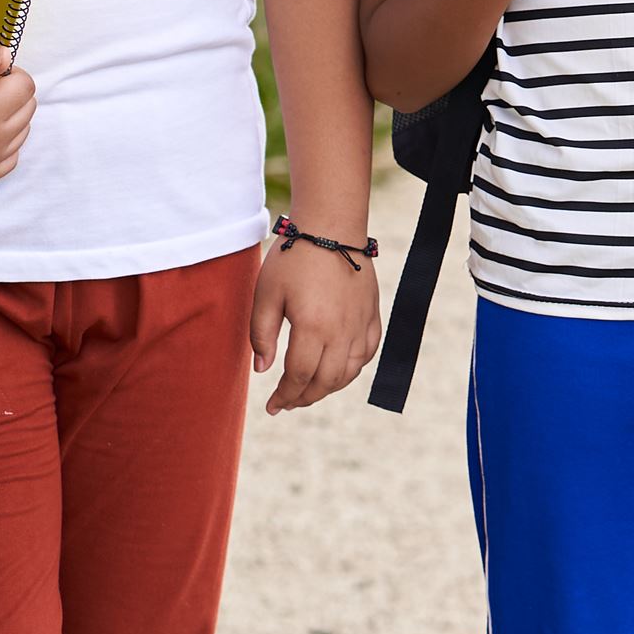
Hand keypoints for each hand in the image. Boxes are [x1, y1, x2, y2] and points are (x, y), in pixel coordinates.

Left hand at [250, 234, 381, 413]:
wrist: (332, 227)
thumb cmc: (294, 258)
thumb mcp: (266, 294)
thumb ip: (262, 335)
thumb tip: (263, 370)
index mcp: (313, 327)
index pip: (300, 376)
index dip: (284, 396)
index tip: (272, 406)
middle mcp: (342, 331)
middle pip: (326, 381)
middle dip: (305, 398)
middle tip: (287, 402)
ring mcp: (361, 323)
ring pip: (349, 372)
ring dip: (328, 388)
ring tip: (309, 391)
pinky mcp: (372, 314)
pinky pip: (368, 352)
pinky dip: (353, 368)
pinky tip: (338, 369)